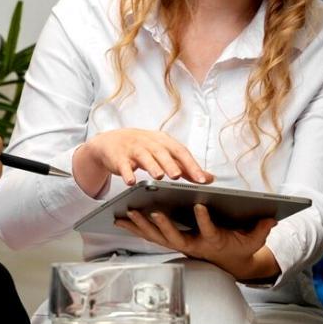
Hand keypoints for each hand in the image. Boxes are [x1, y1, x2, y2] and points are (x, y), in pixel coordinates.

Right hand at [72, 129, 212, 197]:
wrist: (112, 142)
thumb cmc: (144, 149)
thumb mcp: (165, 154)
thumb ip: (186, 167)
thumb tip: (210, 178)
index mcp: (164, 142)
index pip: (181, 152)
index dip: (192, 165)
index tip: (202, 180)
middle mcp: (150, 143)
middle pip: (163, 152)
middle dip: (171, 164)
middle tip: (179, 175)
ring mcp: (133, 149)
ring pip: (144, 156)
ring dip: (152, 166)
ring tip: (159, 176)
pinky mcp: (119, 157)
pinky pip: (123, 165)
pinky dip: (127, 172)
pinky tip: (131, 181)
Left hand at [115, 203, 278, 281]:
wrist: (229, 259)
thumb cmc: (238, 245)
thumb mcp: (254, 239)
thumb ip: (261, 230)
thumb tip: (272, 219)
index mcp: (213, 241)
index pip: (209, 231)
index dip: (205, 220)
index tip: (200, 206)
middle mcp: (193, 245)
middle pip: (175, 237)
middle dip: (163, 225)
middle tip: (152, 211)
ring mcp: (179, 244)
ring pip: (158, 237)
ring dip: (142, 226)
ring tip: (127, 212)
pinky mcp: (170, 241)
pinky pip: (150, 235)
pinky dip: (135, 227)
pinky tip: (120, 218)